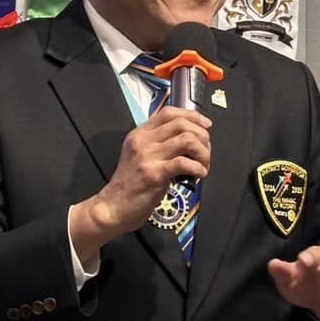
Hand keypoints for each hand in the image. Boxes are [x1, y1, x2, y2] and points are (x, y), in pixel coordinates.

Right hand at [71, 107, 211, 257]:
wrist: (113, 207)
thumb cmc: (130, 185)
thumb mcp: (139, 156)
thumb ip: (159, 144)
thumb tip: (189, 138)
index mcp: (139, 134)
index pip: (169, 113)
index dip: (192, 116)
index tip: (206, 125)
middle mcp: (143, 141)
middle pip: (181, 124)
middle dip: (202, 137)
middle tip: (205, 152)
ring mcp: (147, 157)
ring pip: (187, 140)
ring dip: (203, 153)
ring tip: (203, 165)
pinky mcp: (154, 174)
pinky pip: (184, 163)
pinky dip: (198, 168)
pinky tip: (199, 175)